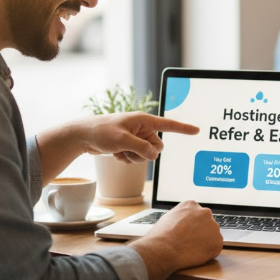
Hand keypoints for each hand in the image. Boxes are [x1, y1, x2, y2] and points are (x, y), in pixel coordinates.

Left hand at [79, 113, 198, 162]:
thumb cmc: (101, 131)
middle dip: (144, 153)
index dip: (183, 128)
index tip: (197, 130)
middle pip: (157, 146)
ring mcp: (136, 137)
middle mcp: (142, 128)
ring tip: (119, 151)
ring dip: (133, 157)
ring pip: (147, 155)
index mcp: (144, 120)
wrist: (82, 135)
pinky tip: (116, 154)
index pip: (168, 124)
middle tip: (127, 149)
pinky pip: (137, 157)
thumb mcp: (122, 140)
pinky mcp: (129, 145)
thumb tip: (155, 155)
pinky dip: (127, 159)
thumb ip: (141, 148)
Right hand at [130, 201, 222, 279]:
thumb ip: (180, 216)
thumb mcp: (168, 217)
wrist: (164, 249)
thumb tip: (181, 222)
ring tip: (191, 249)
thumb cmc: (161, 236)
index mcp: (192, 205)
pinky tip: (196, 254)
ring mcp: (213, 227)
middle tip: (190, 242)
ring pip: (212, 235)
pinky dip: (208, 252)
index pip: (197, 214)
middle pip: (207, 223)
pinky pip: (215, 247)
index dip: (193, 225)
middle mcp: (205, 212)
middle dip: (201, 232)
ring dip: (205, 241)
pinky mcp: (217, 241)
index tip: (188, 232)